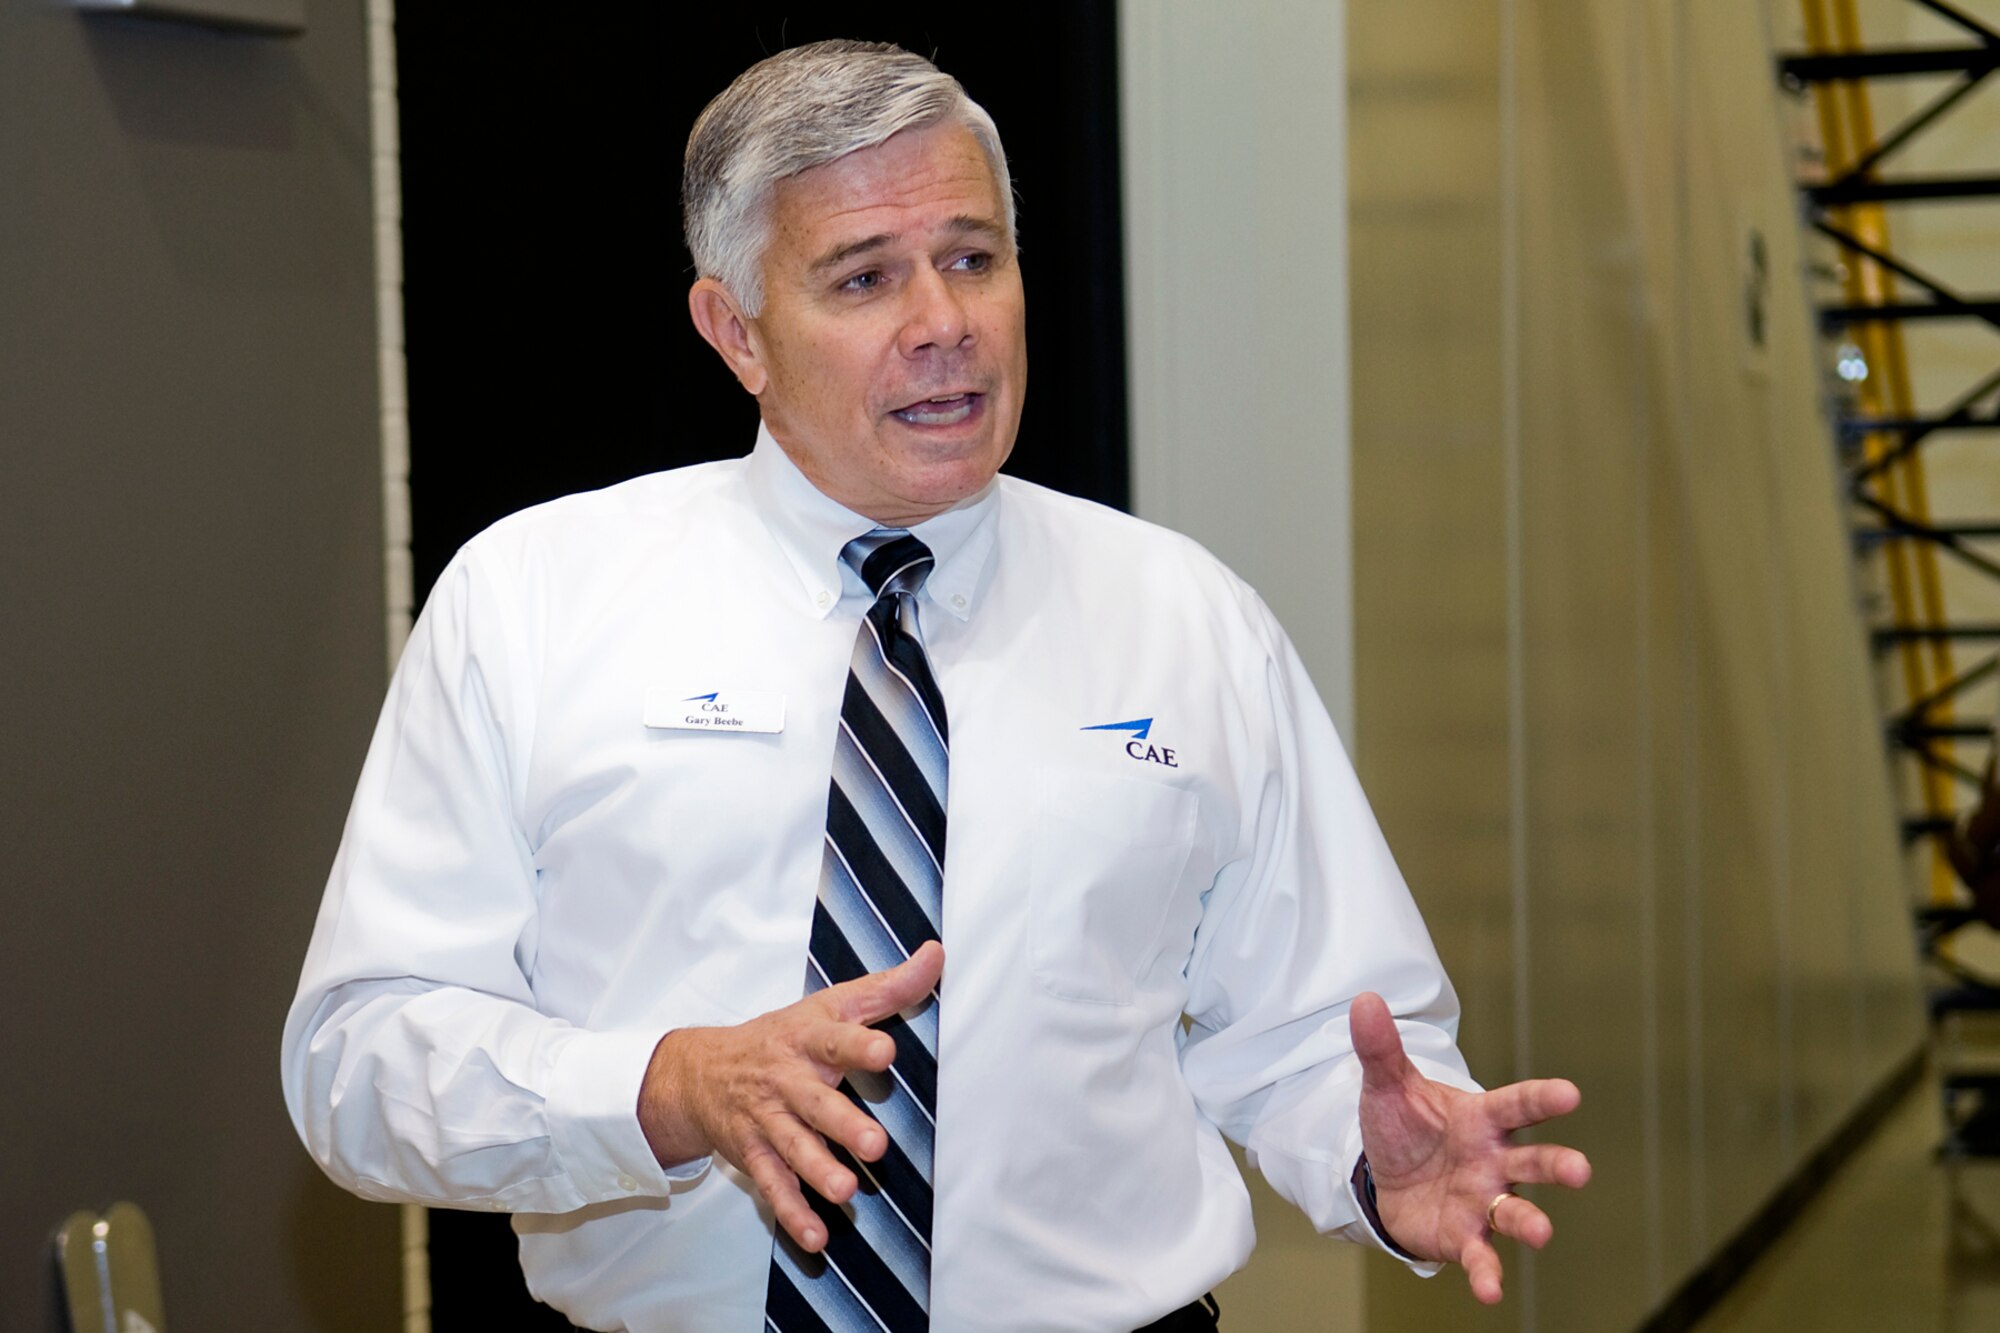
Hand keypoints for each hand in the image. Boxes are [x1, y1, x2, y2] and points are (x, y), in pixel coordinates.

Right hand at [637, 940, 943, 1253]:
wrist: (700, 1072)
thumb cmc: (783, 1035)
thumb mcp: (831, 1004)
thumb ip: (888, 986)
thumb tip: (936, 953)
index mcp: (807, 1039)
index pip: (834, 1038)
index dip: (858, 1044)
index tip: (885, 1051)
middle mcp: (786, 1080)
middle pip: (815, 1103)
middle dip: (843, 1124)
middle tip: (875, 1145)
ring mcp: (768, 1121)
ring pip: (793, 1149)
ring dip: (818, 1172)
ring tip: (846, 1192)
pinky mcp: (754, 1155)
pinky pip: (772, 1187)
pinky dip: (792, 1214)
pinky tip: (815, 1237)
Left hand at [1350, 991, 1590, 1303]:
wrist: (1385, 1178)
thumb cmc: (1403, 1127)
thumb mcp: (1386, 1085)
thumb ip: (1380, 1048)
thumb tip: (1364, 999)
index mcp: (1481, 1119)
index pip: (1517, 1105)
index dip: (1543, 1099)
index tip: (1571, 1094)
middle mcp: (1494, 1161)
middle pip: (1533, 1161)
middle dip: (1558, 1166)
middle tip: (1580, 1170)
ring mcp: (1482, 1201)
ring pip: (1514, 1212)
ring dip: (1531, 1222)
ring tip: (1543, 1233)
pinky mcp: (1464, 1237)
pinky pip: (1480, 1256)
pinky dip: (1487, 1274)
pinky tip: (1490, 1291)